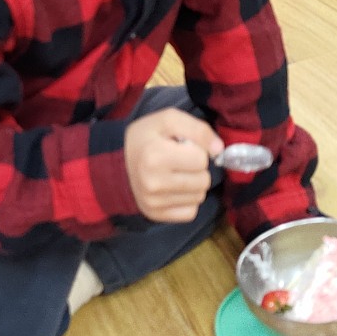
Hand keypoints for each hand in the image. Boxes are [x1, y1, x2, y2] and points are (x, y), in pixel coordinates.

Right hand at [124, 108, 222, 222]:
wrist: (116, 162)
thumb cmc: (146, 138)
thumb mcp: (168, 120)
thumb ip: (198, 129)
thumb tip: (219, 150)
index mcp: (156, 156)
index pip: (202, 160)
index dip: (196, 150)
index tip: (182, 147)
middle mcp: (154, 183)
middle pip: (204, 181)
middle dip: (197, 169)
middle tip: (180, 161)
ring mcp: (154, 202)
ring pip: (200, 197)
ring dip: (194, 184)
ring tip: (176, 174)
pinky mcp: (156, 215)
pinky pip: (191, 212)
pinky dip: (187, 201)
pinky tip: (174, 189)